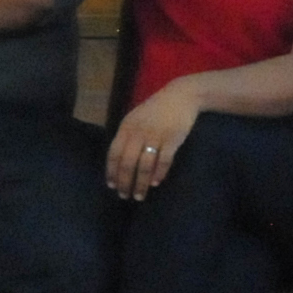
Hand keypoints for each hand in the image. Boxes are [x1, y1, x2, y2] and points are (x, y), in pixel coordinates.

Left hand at [105, 85, 204, 201]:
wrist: (181, 96)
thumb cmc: (156, 109)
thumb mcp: (136, 118)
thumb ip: (127, 136)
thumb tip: (119, 161)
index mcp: (126, 128)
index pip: (114, 153)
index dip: (112, 171)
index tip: (112, 186)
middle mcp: (138, 133)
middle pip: (127, 163)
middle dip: (124, 182)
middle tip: (125, 196)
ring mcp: (155, 136)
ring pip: (144, 166)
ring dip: (140, 184)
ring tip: (140, 196)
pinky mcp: (172, 139)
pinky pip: (163, 161)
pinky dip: (159, 174)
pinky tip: (155, 183)